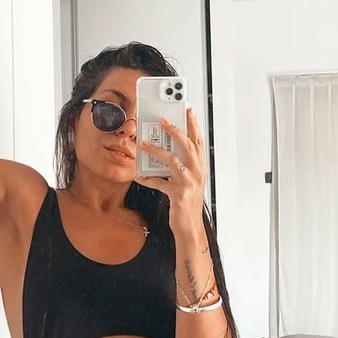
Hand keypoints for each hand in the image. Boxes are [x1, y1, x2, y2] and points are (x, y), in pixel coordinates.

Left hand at [132, 106, 205, 228]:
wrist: (190, 227)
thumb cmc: (187, 203)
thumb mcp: (188, 181)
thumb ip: (181, 165)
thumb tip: (164, 149)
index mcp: (200, 167)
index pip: (198, 141)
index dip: (193, 125)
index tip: (188, 111)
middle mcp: (197, 172)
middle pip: (187, 145)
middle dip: (175, 130)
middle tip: (163, 120)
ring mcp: (189, 183)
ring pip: (173, 160)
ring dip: (156, 150)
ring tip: (144, 144)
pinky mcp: (178, 194)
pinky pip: (159, 183)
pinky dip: (146, 179)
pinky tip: (137, 175)